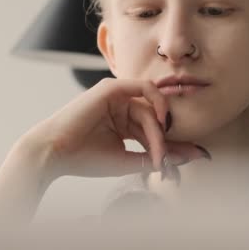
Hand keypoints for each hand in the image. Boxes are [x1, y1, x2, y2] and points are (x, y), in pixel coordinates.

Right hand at [24, 77, 207, 181]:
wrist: (54, 155)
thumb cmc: (85, 159)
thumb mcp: (129, 160)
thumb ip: (160, 155)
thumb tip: (195, 155)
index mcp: (123, 123)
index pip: (154, 130)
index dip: (170, 145)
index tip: (187, 158)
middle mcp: (121, 107)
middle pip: (155, 120)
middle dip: (164, 141)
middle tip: (165, 161)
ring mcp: (116, 96)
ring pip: (150, 109)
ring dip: (157, 131)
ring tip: (156, 151)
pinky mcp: (111, 88)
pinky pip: (144, 88)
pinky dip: (156, 102)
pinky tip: (160, 121)